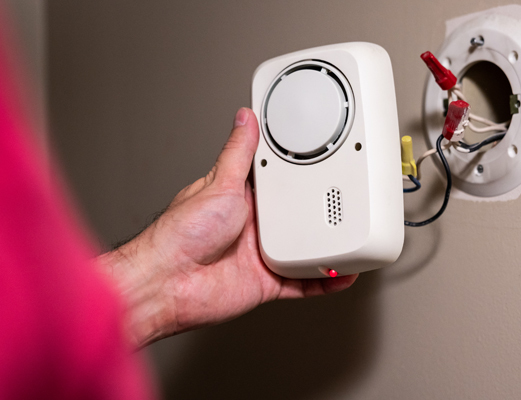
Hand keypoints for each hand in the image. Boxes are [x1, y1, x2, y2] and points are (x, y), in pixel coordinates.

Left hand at [97, 108, 357, 347]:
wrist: (169, 282)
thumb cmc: (181, 233)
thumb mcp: (219, 182)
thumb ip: (238, 153)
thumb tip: (244, 119)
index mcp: (241, 198)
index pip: (278, 181)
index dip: (301, 173)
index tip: (324, 163)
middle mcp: (252, 227)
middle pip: (296, 216)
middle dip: (319, 211)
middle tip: (347, 200)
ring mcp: (260, 255)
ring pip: (303, 249)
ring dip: (325, 246)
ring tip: (351, 236)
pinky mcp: (267, 282)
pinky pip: (302, 283)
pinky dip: (322, 281)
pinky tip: (340, 275)